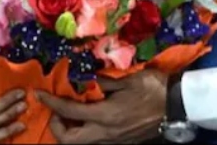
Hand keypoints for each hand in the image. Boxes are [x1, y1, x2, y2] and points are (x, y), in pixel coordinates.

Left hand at [37, 70, 166, 143]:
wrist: (178, 105)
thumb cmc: (153, 88)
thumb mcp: (126, 79)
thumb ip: (103, 81)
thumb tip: (87, 78)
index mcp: (105, 115)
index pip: (68, 112)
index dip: (50, 102)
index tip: (38, 94)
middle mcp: (106, 133)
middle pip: (70, 140)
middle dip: (57, 127)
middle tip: (56, 111)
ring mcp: (115, 140)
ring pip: (83, 143)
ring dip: (71, 131)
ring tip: (70, 114)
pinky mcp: (123, 142)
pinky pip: (97, 141)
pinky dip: (86, 131)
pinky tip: (89, 117)